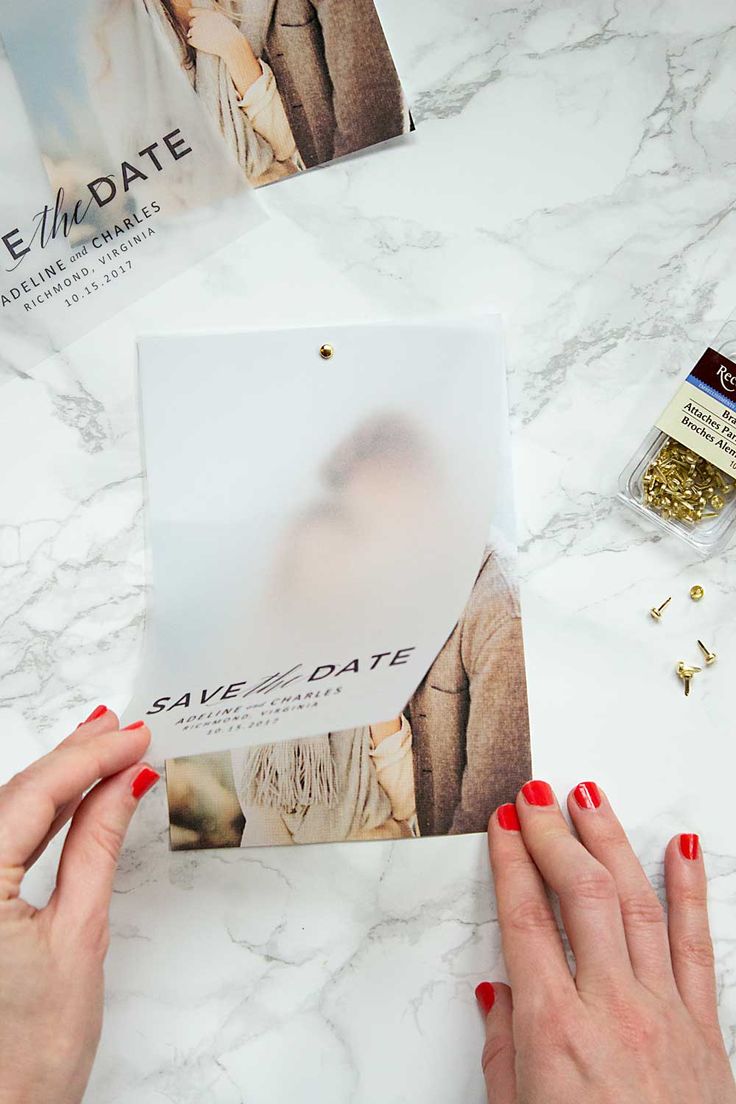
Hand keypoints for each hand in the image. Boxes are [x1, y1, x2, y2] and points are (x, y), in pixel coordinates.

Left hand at [0, 708, 158, 1103]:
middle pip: (16, 794)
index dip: (90, 756)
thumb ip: (98, 846)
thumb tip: (126, 783)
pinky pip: (3, 840)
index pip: (36, 793)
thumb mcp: (79, 934)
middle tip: (122, 728)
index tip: (133, 735)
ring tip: (104, 747)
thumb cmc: (29, 1052)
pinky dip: (42, 815)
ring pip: (8, 812)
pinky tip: (74, 796)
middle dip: (74, 756)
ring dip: (58, 779)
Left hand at [187, 8, 261, 97]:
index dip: (194, 17)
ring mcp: (196, 30)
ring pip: (190, 32)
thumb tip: (205, 22)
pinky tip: (202, 45)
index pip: (193, 12)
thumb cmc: (230, 33)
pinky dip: (194, 43)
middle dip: (197, 28)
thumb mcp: (221, 19)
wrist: (231, 44)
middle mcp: (199, 20)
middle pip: (192, 23)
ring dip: (196, 36)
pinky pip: (190, 41)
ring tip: (206, 41)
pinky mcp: (195, 41)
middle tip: (205, 35)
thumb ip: (210, 18)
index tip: (196, 22)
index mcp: (206, 13)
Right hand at [477, 781, 735, 1102]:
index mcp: (555, 1033)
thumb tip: (498, 992)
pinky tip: (681, 851)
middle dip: (555, 834)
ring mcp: (665, 1014)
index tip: (503, 825)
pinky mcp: (706, 1030)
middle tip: (538, 795)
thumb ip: (504, 1052)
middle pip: (580, 895)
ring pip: (637, 903)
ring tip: (592, 798)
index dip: (511, 862)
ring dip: (611, 842)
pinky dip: (690, 891)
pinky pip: (698, 946)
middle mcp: (612, 1010)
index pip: (525, 920)